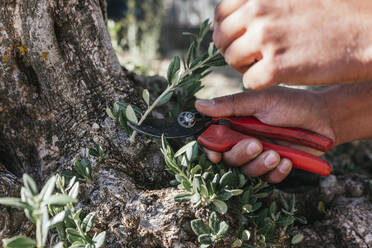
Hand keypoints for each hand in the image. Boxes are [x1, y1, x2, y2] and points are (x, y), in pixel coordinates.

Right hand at [195, 87, 335, 182]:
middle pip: (228, 158)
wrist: (324, 117)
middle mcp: (243, 141)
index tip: (215, 153)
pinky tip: (287, 162)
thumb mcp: (261, 101)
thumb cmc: (291, 104)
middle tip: (256, 145)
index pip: (212, 140)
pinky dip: (276, 173)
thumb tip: (199, 105)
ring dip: (259, 164)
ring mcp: (259, 156)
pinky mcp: (275, 168)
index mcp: (235, 124)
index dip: (210, 148)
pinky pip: (268, 180)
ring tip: (276, 153)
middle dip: (240, 154)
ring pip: (246, 171)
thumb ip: (231, 105)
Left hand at [214, 0, 371, 89]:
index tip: (237, 38)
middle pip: (222, 39)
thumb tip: (233, 14)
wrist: (363, 30)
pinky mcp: (277, 67)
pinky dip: (259, 82)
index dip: (226, 30)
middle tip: (252, 55)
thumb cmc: (329, 12)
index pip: (220, 14)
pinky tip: (276, 75)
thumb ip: (260, 3)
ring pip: (231, 60)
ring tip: (266, 63)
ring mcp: (266, 39)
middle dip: (232, 49)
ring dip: (245, 66)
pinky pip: (248, 81)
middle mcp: (258, 12)